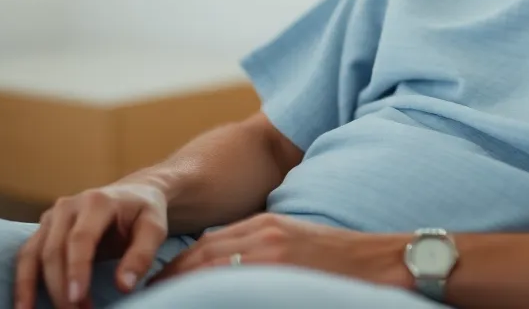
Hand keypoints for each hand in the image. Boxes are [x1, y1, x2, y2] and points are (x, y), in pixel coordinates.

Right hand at [14, 182, 168, 308]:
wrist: (132, 194)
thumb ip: (141, 255)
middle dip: (60, 288)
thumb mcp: (153, 228)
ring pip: (34, 255)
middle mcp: (68, 206)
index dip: (76, 270)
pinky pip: (25, 256)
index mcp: (97, 201)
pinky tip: (23, 308)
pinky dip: (22, 282)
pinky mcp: (43, 229)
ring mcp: (52, 216)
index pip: (80, 239)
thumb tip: (123, 286)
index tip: (77, 299)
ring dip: (36, 290)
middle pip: (54, 251)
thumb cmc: (143, 213)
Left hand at [148, 213, 407, 289]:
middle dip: (169, 279)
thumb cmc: (343, 261)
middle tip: (143, 298)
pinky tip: (191, 302)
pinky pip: (233, 283)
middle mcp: (262, 235)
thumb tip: (226, 272)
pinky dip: (208, 292)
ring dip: (181, 288)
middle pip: (200, 257)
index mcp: (264, 226)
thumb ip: (262, 251)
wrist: (385, 262)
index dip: (177, 267)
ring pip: (210, 270)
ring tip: (156, 303)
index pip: (206, 246)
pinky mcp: (282, 269)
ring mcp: (271, 254)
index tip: (155, 285)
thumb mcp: (297, 244)